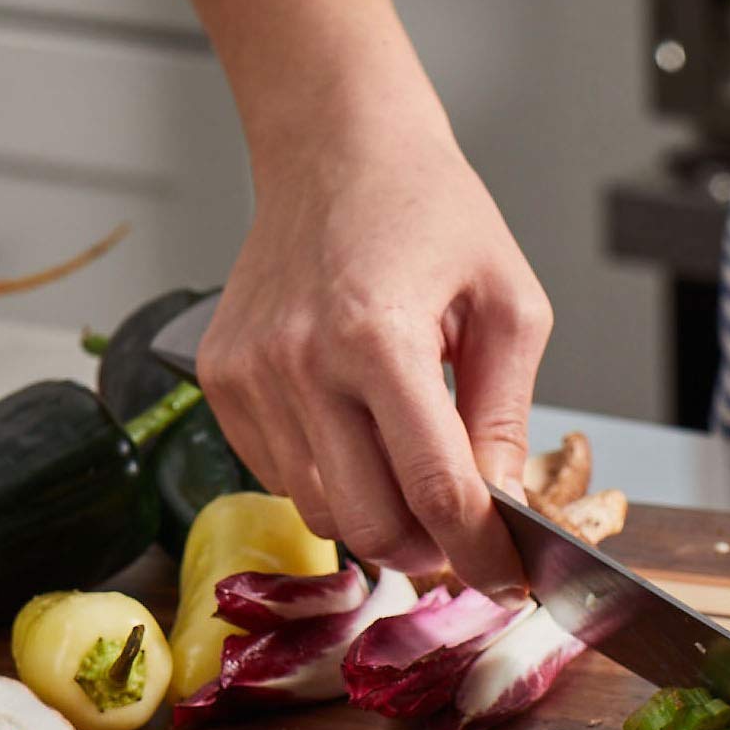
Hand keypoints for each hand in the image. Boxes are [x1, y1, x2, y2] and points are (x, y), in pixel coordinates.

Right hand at [196, 101, 549, 598]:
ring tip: (407, 460)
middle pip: (366, 524)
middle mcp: (301, 362)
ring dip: (374, 512)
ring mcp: (251, 374)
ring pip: (318, 511)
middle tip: (459, 532)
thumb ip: (505, 414)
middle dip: (425, 549)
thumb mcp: (508, 303)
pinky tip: (354, 426)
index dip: (479, 554)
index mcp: (379, 337)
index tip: (506, 581)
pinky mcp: (221, 380)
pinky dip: (327, 475)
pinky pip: (278, 474)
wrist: (334, 149)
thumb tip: (500, 507)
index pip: (436, 490)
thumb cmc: (430, 212)